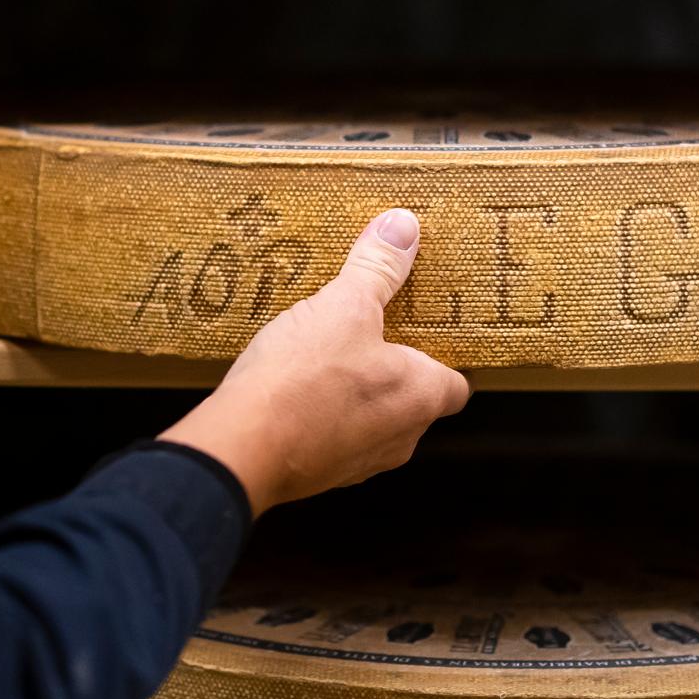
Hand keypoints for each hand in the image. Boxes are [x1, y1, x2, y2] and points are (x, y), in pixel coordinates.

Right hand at [159, 210, 469, 516]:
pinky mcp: (320, 471)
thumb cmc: (304, 380)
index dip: (445, 357)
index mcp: (421, 397)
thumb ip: (377, 268)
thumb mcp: (343, 307)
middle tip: (374, 330)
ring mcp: (359, 461)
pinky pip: (333, 435)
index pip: (457, 385)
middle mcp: (401, 437)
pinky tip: (294, 383)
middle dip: (395, 367)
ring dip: (356, 390)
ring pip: (373, 419)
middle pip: (414, 399)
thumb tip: (403, 227)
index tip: (428, 330)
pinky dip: (323, 411)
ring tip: (329, 351)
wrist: (242, 448)